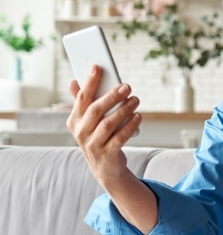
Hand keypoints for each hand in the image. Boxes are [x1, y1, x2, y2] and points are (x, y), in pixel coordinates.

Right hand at [66, 64, 141, 182]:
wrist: (105, 168)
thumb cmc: (98, 137)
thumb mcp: (87, 121)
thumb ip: (82, 102)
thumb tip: (73, 81)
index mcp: (74, 120)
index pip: (81, 98)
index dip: (89, 82)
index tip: (98, 66)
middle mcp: (81, 132)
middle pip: (96, 110)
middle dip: (112, 96)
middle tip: (127, 86)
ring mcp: (93, 145)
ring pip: (108, 124)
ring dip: (124, 110)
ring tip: (135, 99)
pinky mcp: (107, 154)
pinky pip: (120, 137)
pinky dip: (130, 126)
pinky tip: (138, 116)